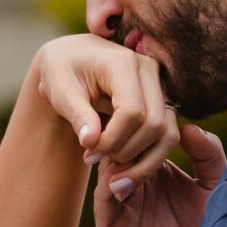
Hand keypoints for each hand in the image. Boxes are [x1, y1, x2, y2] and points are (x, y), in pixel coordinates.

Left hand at [31, 35, 179, 185]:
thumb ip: (77, 115)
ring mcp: (159, 84)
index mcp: (123, 63)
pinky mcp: (161, 100)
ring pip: (167, 132)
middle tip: (94, 159)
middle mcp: (149, 70)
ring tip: (110, 171)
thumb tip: (91, 142)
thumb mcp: (60, 90)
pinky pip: (166, 134)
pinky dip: (147, 156)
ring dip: (141, 159)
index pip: (132, 111)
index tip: (88, 152)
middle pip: (154, 124)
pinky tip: (120, 166)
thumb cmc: (62, 70)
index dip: (112, 139)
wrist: (72, 56)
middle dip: (125, 151)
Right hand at [95, 123, 226, 226]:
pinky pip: (103, 202)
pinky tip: (125, 181)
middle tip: (132, 120)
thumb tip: (187, 126)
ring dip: (116, 157)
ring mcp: (123, 209)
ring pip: (109, 171)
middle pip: (122, 149)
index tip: (153, 106)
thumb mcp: (216, 187)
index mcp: (159, 172)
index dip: (146, 121)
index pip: (142, 138)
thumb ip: (209, 154)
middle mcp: (137, 187)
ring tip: (128, 148)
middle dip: (127, 134)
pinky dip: (110, 187)